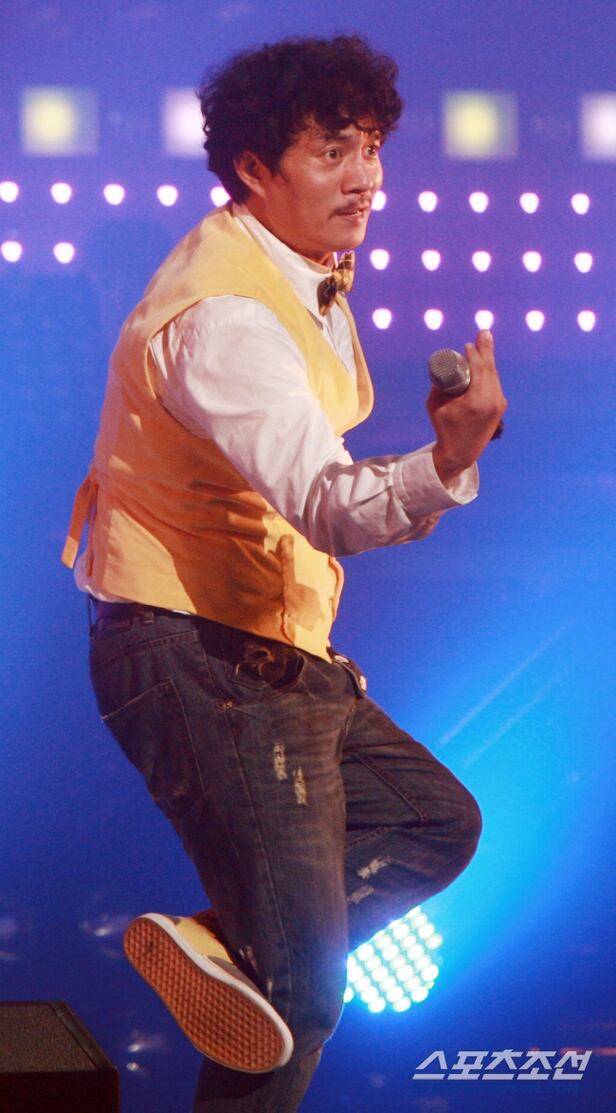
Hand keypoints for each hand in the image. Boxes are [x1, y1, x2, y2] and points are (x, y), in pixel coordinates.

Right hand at [428, 330, 506, 485]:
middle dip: (486, 349)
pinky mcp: (500, 407)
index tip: (468, 344)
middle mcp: (491, 400)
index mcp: (476, 400)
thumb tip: (443, 367)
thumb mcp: (435, 405)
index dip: (474, 354)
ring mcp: (498, 404)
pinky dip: (490, 371)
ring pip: (494, 375)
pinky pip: (495, 383)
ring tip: (485, 342)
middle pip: (489, 368)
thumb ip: (438, 385)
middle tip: (484, 332)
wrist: (461, 452)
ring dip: (489, 359)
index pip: (478, 369)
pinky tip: (488, 362)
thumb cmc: (444, 428)